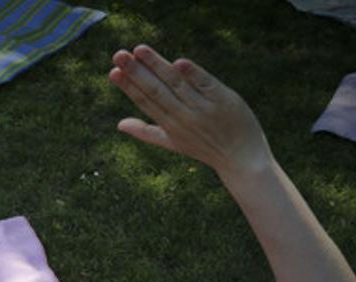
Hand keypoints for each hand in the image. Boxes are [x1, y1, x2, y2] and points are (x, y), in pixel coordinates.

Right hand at [108, 45, 271, 176]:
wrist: (242, 158)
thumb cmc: (205, 148)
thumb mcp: (174, 142)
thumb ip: (147, 132)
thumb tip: (119, 124)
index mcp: (169, 126)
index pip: (145, 101)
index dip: (128, 86)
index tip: (113, 71)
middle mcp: (184, 116)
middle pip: (156, 90)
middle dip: (136, 72)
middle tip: (118, 54)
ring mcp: (204, 108)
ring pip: (177, 83)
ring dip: (158, 65)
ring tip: (140, 49)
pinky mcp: (224, 100)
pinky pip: (206, 84)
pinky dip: (193, 74)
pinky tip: (178, 62)